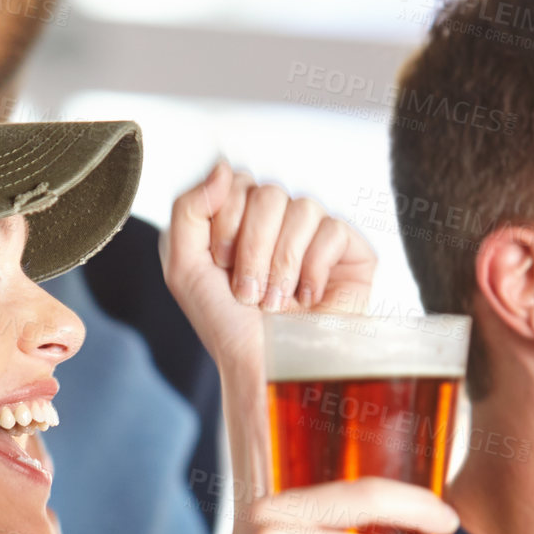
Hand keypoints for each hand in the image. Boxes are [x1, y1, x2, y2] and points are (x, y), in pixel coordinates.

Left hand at [161, 160, 375, 371]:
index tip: (222, 265)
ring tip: (275, 302)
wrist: (263, 367)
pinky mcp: (350, 252)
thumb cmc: (225, 325)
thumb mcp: (183, 266)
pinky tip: (307, 300)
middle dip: (252, 250)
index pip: (238, 181)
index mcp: (241, 218)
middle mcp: (279, 221)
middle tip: (248, 292)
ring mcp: (316, 233)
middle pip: (269, 193)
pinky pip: (332, 230)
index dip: (226, 224)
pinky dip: (313, 271)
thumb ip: (188, 209)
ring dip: (280, 265)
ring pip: (302, 208)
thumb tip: (224, 167)